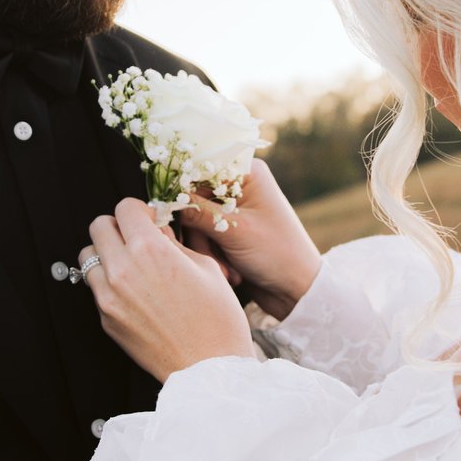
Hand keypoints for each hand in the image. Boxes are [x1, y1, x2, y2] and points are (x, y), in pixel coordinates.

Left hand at [84, 197, 256, 380]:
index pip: (125, 208)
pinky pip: (95, 287)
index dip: (140, 210)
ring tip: (130, 266)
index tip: (149, 220)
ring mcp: (109, 296)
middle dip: (118, 228)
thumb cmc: (217, 318)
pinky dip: (109, 283)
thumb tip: (156, 231)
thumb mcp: (205, 267)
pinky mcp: (106, 319)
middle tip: (136, 239)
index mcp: (150, 249)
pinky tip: (134, 293)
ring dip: (106, 254)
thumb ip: (173, 242)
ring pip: (88, 257)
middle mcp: (122, 269)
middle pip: (99, 227)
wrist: (209, 367)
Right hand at [171, 159, 322, 320]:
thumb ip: (197, 211)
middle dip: (199, 232)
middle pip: (194, 198)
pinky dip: (211, 256)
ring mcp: (234, 210)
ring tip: (227, 272)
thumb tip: (163, 198)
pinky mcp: (229, 232)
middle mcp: (239, 186)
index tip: (170, 211)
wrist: (297, 291)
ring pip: (195, 221)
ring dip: (206, 249)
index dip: (183, 191)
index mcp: (247, 173)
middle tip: (211, 257)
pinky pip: (204, 238)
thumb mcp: (234, 231)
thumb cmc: (277, 254)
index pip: (200, 169)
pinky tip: (229, 273)